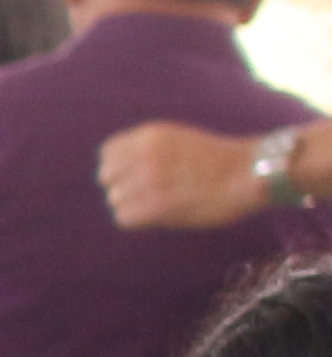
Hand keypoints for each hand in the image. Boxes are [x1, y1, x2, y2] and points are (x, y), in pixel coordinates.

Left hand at [102, 121, 279, 233]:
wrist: (250, 172)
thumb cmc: (220, 160)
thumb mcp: (178, 140)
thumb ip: (148, 150)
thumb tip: (120, 172)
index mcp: (149, 135)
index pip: (107, 153)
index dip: (118, 168)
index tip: (134, 176)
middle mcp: (144, 154)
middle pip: (106, 178)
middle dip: (122, 188)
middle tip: (146, 195)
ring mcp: (149, 179)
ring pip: (114, 200)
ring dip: (132, 206)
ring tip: (158, 205)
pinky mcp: (156, 205)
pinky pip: (124, 218)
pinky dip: (138, 221)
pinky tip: (159, 216)